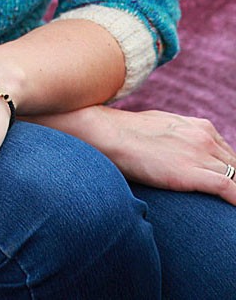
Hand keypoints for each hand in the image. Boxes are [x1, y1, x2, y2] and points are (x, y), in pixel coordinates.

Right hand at [38, 105, 235, 204]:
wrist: (112, 135)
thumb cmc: (130, 132)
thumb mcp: (164, 126)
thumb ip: (181, 137)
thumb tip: (181, 152)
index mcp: (201, 127)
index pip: (228, 154)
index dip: (229, 171)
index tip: (224, 183)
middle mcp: (205, 138)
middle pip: (234, 165)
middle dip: (234, 179)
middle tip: (224, 196)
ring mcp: (199, 154)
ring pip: (235, 176)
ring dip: (234, 189)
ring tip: (226, 208)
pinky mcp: (191, 172)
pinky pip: (228, 188)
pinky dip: (235, 199)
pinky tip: (233, 209)